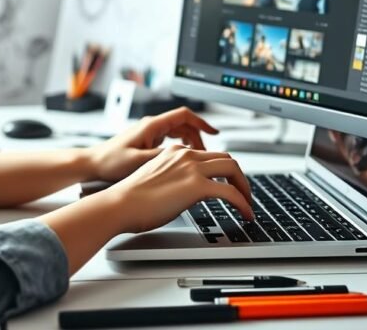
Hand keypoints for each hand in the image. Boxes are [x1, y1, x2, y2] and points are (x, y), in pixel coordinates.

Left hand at [87, 107, 218, 181]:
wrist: (92, 164)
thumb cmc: (110, 162)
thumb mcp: (139, 161)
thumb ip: (162, 156)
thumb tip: (183, 155)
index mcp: (152, 126)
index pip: (184, 116)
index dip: (201, 122)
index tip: (214, 132)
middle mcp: (151, 127)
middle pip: (184, 125)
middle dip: (199, 137)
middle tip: (207, 155)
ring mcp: (149, 134)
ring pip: (178, 133)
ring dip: (190, 144)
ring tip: (197, 160)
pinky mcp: (146, 142)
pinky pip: (170, 141)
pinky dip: (180, 148)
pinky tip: (182, 162)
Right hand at [101, 145, 254, 233]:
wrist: (120, 204)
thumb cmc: (130, 199)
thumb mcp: (156, 180)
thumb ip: (173, 179)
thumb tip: (183, 193)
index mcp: (175, 152)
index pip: (208, 155)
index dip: (222, 170)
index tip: (228, 183)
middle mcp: (186, 156)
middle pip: (226, 158)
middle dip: (238, 176)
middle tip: (242, 193)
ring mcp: (192, 169)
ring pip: (233, 169)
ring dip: (244, 187)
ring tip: (247, 204)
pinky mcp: (197, 186)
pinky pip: (231, 192)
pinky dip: (243, 203)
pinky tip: (245, 214)